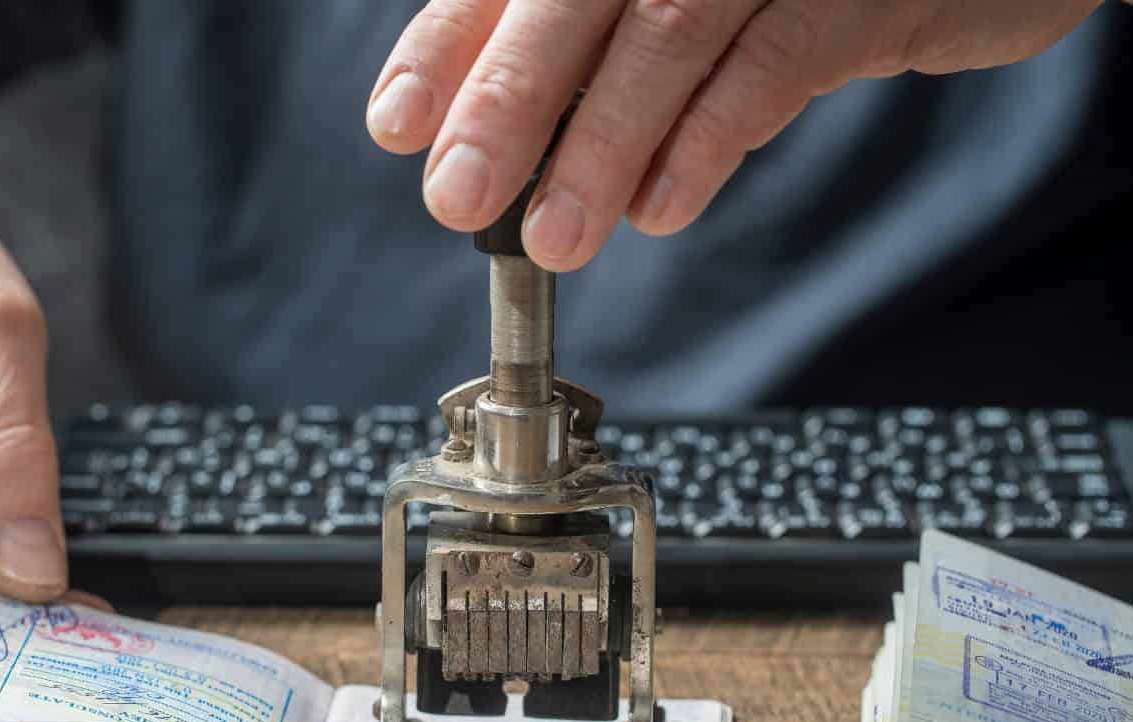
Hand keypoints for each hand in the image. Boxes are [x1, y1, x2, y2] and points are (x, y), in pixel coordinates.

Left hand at [367, 0, 1099, 269]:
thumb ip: (581, 46)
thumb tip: (475, 132)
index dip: (445, 48)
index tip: (395, 127)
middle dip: (507, 101)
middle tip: (457, 198)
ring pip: (671, 30)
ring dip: (602, 146)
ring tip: (556, 238)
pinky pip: (778, 61)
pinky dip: (710, 140)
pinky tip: (662, 208)